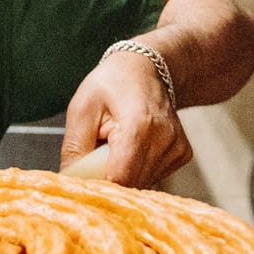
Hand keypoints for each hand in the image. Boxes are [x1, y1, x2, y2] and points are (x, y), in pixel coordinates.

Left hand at [59, 48, 191, 187]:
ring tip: (115, 145)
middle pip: (130, 185)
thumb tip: (70, 184)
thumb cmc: (111, 84)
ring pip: (141, 184)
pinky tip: (132, 146)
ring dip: (122, 172)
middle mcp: (165, 140)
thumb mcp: (82, 109)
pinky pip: (153, 177)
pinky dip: (136, 169)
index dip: (98, 184)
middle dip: (108, 177)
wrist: (146, 69)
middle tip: (96, 154)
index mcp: (140, 125)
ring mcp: (177, 148)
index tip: (83, 178)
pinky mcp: (182, 154)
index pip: (119, 178)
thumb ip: (74, 150)